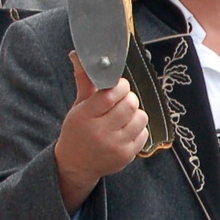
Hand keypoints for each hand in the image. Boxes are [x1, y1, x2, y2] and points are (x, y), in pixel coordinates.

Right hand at [53, 53, 147, 212]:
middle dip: (129, 98)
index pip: (111, 94)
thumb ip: (85, 81)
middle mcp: (100, 132)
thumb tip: (78, 55)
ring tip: (124, 115)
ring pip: (140, 117)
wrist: (75, 164)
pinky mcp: (126, 156)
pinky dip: (138, 128)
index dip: (121, 86)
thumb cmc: (78, 130)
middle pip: (130, 104)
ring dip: (135, 112)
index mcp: (85, 116)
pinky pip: (144, 133)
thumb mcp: (78, 106)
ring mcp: (115, 146)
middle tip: (122, 100)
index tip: (120, 86)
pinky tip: (126, 129)